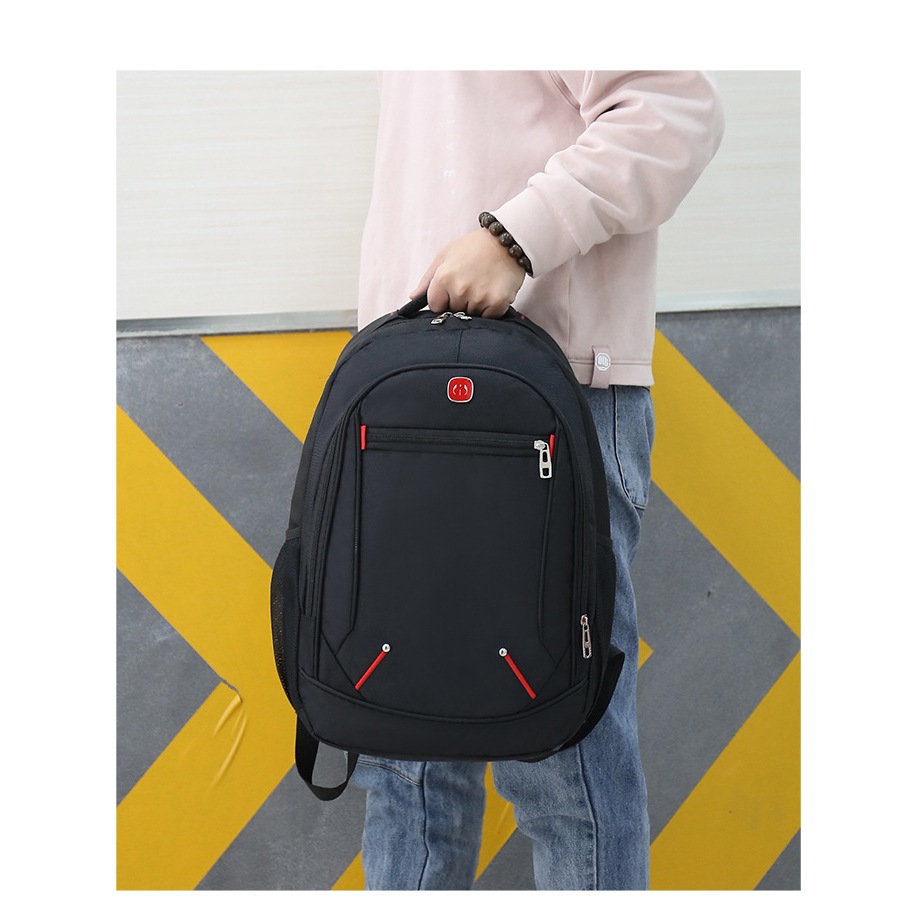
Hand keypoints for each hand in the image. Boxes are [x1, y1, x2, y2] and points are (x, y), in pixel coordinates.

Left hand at [409, 228, 525, 317]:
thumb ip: (427, 279)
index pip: (435, 306)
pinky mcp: (497, 303)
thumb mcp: (445, 255)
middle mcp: (460, 289)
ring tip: (483, 285)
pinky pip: (488, 317)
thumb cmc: (475, 246)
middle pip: (454, 311)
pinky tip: (493, 291)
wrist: (507, 240)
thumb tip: (413, 297)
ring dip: (476, 306)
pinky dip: (491, 309)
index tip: (452, 290)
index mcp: (444, 278)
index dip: (443, 300)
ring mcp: (479, 297)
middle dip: (460, 302)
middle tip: (472, 283)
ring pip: (471, 315)